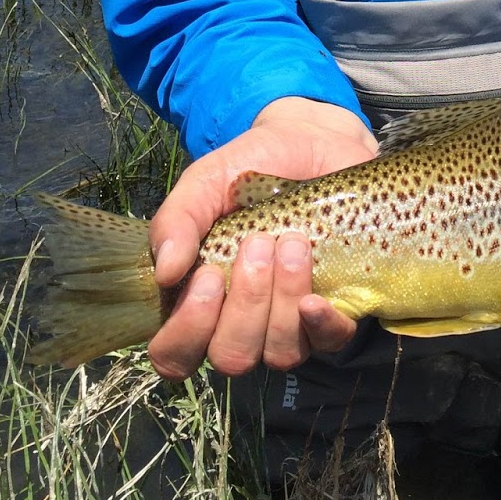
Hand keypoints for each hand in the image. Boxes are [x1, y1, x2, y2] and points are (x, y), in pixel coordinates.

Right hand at [147, 97, 377, 380]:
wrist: (314, 143)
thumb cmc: (250, 168)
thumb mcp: (205, 182)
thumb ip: (178, 220)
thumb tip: (165, 274)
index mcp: (200, 300)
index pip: (175, 354)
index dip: (187, 332)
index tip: (209, 275)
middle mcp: (243, 322)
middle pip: (232, 356)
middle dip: (246, 303)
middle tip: (259, 243)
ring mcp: (289, 322)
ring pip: (280, 353)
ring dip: (283, 300)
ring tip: (294, 243)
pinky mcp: (336, 310)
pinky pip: (329, 342)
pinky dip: (321, 325)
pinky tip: (316, 299)